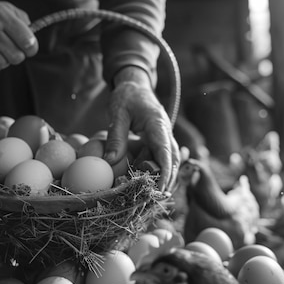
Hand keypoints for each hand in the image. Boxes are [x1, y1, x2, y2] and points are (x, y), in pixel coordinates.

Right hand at [0, 0, 38, 74]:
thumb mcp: (14, 13)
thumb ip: (27, 27)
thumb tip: (30, 45)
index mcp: (2, 15)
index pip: (27, 41)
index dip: (31, 49)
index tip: (28, 48)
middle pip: (15, 56)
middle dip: (17, 56)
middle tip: (11, 49)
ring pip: (1, 64)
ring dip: (3, 61)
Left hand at [104, 68, 179, 191]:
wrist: (135, 84)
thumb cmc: (126, 96)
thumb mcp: (117, 113)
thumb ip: (116, 136)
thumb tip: (109, 162)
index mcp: (158, 125)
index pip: (166, 152)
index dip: (165, 173)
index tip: (160, 189)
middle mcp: (166, 132)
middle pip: (174, 160)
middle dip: (168, 180)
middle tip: (157, 198)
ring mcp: (164, 136)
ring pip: (169, 161)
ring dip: (163, 176)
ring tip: (151, 194)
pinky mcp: (158, 140)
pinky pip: (160, 158)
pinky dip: (155, 170)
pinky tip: (144, 180)